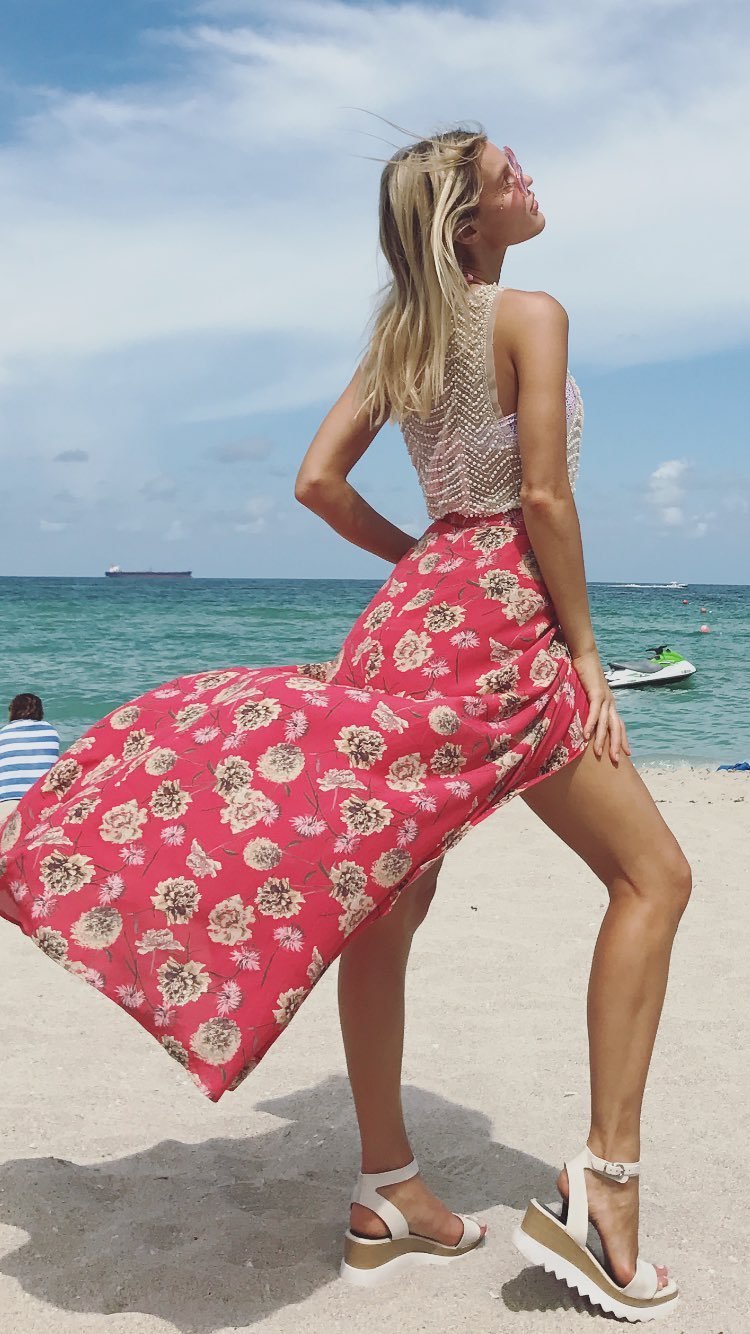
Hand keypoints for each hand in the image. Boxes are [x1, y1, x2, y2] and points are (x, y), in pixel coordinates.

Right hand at [572, 649, 630, 763]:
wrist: (585, 656)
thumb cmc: (585, 673)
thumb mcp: (588, 692)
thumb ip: (589, 704)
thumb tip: (585, 715)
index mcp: (610, 703)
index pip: (619, 725)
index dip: (623, 739)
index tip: (627, 753)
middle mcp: (611, 702)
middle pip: (616, 728)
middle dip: (617, 745)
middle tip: (617, 761)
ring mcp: (605, 698)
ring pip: (605, 723)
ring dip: (601, 739)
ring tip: (599, 753)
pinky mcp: (597, 693)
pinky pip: (594, 712)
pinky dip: (591, 724)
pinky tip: (587, 736)